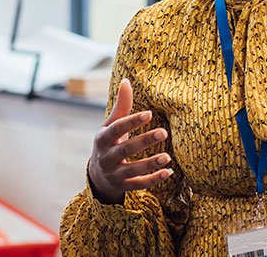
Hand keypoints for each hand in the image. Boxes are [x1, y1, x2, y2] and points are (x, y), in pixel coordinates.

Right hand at [87, 78, 172, 204]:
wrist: (98, 176)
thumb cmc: (109, 143)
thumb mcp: (110, 125)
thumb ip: (121, 106)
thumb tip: (126, 81)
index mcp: (102, 138)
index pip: (117, 128)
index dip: (132, 122)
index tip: (149, 113)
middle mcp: (106, 157)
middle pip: (125, 149)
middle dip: (144, 141)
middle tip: (164, 132)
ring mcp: (114, 174)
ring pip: (132, 170)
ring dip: (150, 164)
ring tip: (168, 157)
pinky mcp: (123, 186)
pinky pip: (138, 185)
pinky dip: (153, 180)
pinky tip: (168, 172)